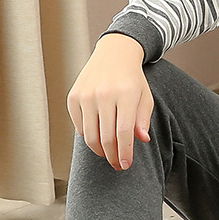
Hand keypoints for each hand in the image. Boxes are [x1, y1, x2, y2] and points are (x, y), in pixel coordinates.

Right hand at [67, 33, 153, 170]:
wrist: (114, 54)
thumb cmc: (132, 79)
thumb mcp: (145, 96)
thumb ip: (143, 119)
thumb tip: (142, 140)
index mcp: (126, 93)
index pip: (124, 132)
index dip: (124, 152)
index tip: (125, 165)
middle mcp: (104, 94)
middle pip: (105, 137)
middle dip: (112, 156)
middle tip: (118, 165)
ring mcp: (86, 95)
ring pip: (90, 136)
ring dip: (100, 150)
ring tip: (109, 154)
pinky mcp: (73, 97)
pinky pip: (80, 127)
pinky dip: (89, 136)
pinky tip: (98, 137)